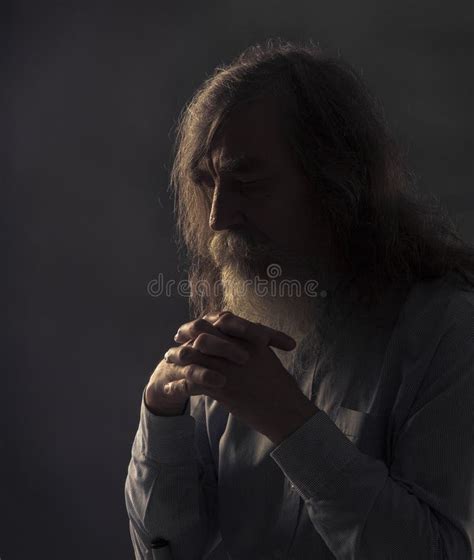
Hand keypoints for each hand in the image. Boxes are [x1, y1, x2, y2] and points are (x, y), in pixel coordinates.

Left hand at [162, 312, 318, 442]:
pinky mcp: (222, 390)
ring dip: (178, 358)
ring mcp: (228, 369)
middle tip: (175, 341)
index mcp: (249, 339)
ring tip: (167, 360)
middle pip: (202, 334)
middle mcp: (237, 350)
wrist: (287, 411)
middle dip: (186, 336)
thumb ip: (251, 343)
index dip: (201, 324)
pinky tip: (170, 389)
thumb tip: (237, 338)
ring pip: (193, 357)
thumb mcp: (267, 356)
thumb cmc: (280, 386)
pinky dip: (179, 386)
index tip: (189, 330)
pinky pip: (192, 383)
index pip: (219, 322)